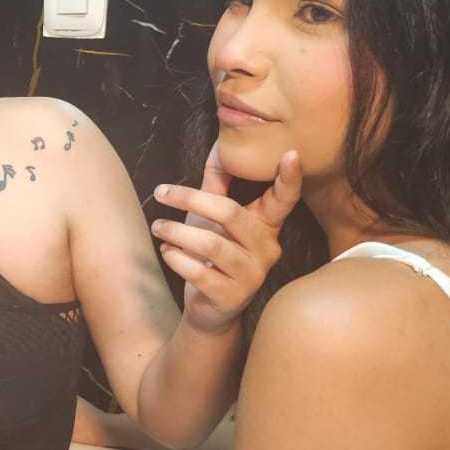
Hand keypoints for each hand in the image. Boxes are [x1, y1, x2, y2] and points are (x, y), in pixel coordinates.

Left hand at [150, 145, 301, 333]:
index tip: (291, 152)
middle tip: (160, 193)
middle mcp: (266, 249)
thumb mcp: (212, 215)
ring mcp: (252, 275)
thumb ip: (218, 182)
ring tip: (158, 227)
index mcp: (266, 225)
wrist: (207, 307)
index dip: (289, 178)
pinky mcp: (232, 297)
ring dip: (177, 231)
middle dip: (190, 199)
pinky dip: (176, 258)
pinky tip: (167, 252)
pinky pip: (199, 272)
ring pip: (212, 244)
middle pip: (231, 213)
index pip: (284, 199)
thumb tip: (220, 142)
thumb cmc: (211, 253)